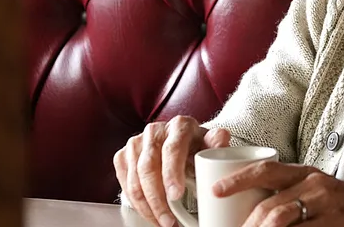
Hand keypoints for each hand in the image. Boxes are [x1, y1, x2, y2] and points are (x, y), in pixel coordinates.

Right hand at [113, 116, 230, 226]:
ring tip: (162, 222)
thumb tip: (219, 142)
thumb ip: (218, 141)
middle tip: (169, 220)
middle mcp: (154, 131)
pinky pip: (125, 184)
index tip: (176, 196)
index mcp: (179, 126)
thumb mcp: (211, 142)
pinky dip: (136, 203)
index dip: (172, 174)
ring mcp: (136, 143)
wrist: (182, 141)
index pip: (172, 150)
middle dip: (158, 199)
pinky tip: (149, 213)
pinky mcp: (123, 156)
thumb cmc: (197, 145)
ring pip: (135, 180)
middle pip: (149, 168)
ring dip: (147, 207)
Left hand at [213, 162, 343, 226]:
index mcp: (304, 173)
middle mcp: (314, 186)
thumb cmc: (342, 200)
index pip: (266, 171)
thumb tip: (248, 210)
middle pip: (270, 208)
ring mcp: (327, 207)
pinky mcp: (336, 225)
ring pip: (282, 223)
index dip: (238, 179)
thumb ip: (287, 193)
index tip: (215, 190)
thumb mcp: (314, 187)